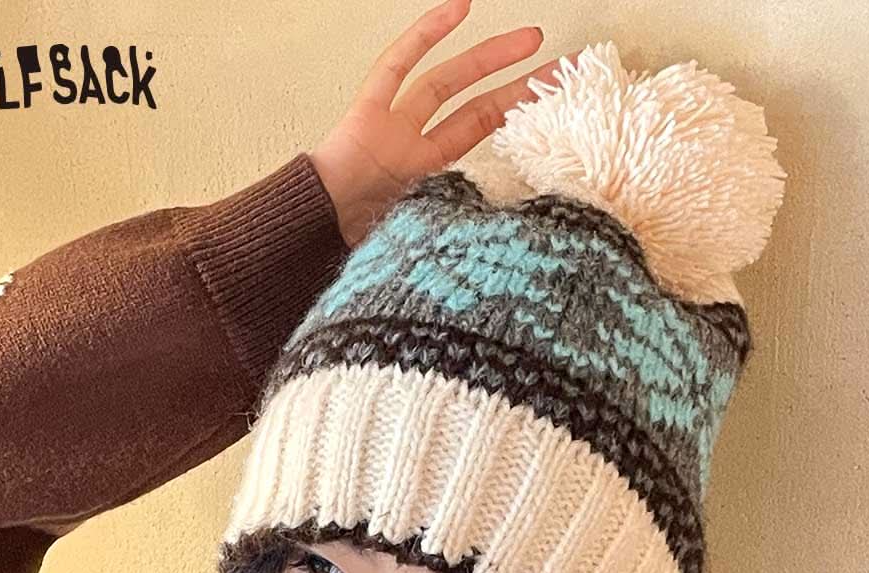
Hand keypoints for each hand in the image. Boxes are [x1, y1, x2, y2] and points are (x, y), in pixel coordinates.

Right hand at [310, 0, 579, 247]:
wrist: (308, 244)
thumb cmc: (353, 252)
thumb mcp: (421, 248)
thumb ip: (455, 232)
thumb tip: (513, 247)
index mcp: (429, 182)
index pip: (482, 145)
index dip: (517, 122)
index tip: (554, 108)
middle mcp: (413, 151)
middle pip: (475, 111)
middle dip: (517, 89)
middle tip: (560, 69)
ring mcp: (389, 130)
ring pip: (446, 83)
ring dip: (489, 59)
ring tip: (532, 39)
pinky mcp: (364, 115)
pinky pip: (397, 67)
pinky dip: (425, 35)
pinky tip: (458, 7)